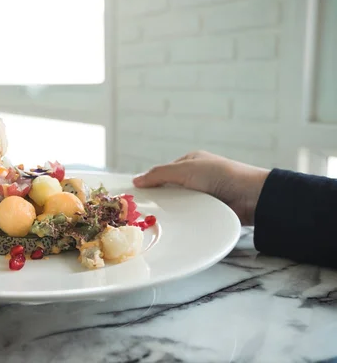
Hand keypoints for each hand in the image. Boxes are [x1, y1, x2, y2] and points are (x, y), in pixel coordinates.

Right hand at [133, 151, 269, 224]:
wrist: (252, 197)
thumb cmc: (222, 175)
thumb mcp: (186, 169)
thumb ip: (159, 174)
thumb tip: (136, 180)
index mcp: (190, 162)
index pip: (163, 173)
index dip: (150, 183)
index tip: (135, 196)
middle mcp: (195, 178)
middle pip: (169, 190)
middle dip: (159, 199)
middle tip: (141, 212)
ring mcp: (202, 196)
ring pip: (178, 205)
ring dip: (171, 211)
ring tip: (154, 221)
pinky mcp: (208, 212)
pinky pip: (189, 216)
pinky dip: (182, 219)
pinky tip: (172, 225)